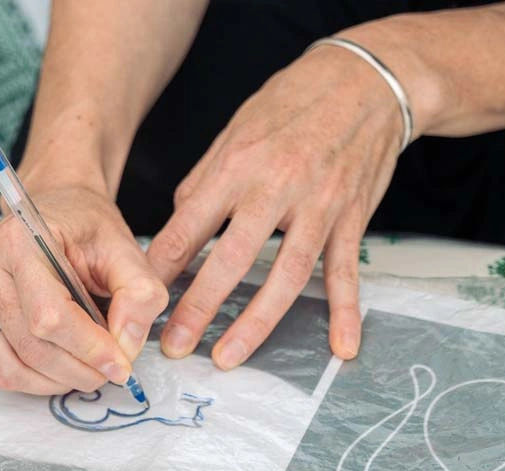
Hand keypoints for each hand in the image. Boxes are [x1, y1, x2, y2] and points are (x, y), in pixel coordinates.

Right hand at [0, 183, 166, 394]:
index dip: (89, 349)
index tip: (121, 365)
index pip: (49, 315)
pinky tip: (62, 370)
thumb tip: (126, 347)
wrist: (56, 210)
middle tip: (110, 371)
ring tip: (88, 372)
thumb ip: (138, 295)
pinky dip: (35, 380)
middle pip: (31, 345)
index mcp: (20, 238)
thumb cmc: (88, 228)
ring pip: (12, 364)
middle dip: (78, 369)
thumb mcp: (126, 249)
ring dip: (57, 381)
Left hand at [147, 44, 406, 367]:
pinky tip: (340, 348)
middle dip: (198, 307)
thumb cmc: (293, 104)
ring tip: (227, 356)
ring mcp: (319, 207)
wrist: (366, 80)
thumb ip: (203, 183)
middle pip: (233, 260)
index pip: (188, 227)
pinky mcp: (352, 219)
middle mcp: (277, 187)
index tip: (138, 301)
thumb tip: (175, 229)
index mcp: (238, 166)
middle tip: (173, 345)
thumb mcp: (234, 131)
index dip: (161, 269)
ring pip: (286, 276)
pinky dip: (345, 313)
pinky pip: (346, 273)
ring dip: (256, 323)